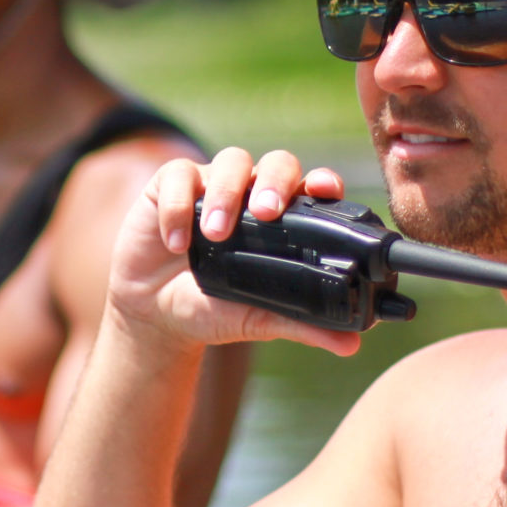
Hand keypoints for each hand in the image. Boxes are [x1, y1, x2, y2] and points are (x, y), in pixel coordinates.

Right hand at [106, 147, 361, 358]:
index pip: (311, 187)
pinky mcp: (168, 187)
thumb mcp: (257, 319)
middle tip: (265, 213)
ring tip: (215, 235)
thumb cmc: (212, 310)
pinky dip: (178, 207)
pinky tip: (177, 243)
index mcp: (282, 220)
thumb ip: (301, 325)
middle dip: (276, 182)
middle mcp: (252, 194)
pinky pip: (177, 176)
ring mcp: (212, 186)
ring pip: (231, 161)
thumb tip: (352, 344)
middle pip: (278, 163)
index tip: (325, 190)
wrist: (154, 316)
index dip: (321, 181)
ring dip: (227, 193)